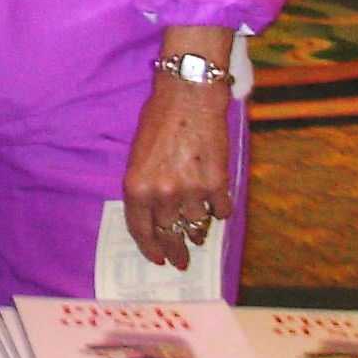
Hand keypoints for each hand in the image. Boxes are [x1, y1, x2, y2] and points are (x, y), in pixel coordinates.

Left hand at [122, 29, 234, 270]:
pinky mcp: (218, 184)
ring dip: (198, 231)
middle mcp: (162, 194)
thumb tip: (155, 215)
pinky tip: (218, 207)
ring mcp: (191, 191)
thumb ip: (144, 187)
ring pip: (197, 226)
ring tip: (199, 232)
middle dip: (176, 251)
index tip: (158, 259)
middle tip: (181, 261)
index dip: (150, 248)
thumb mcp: (137, 155)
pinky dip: (220, 210)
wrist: (189, 96)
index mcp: (137, 187)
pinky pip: (221, 211)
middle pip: (169, 235)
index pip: (141, 230)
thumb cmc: (159, 119)